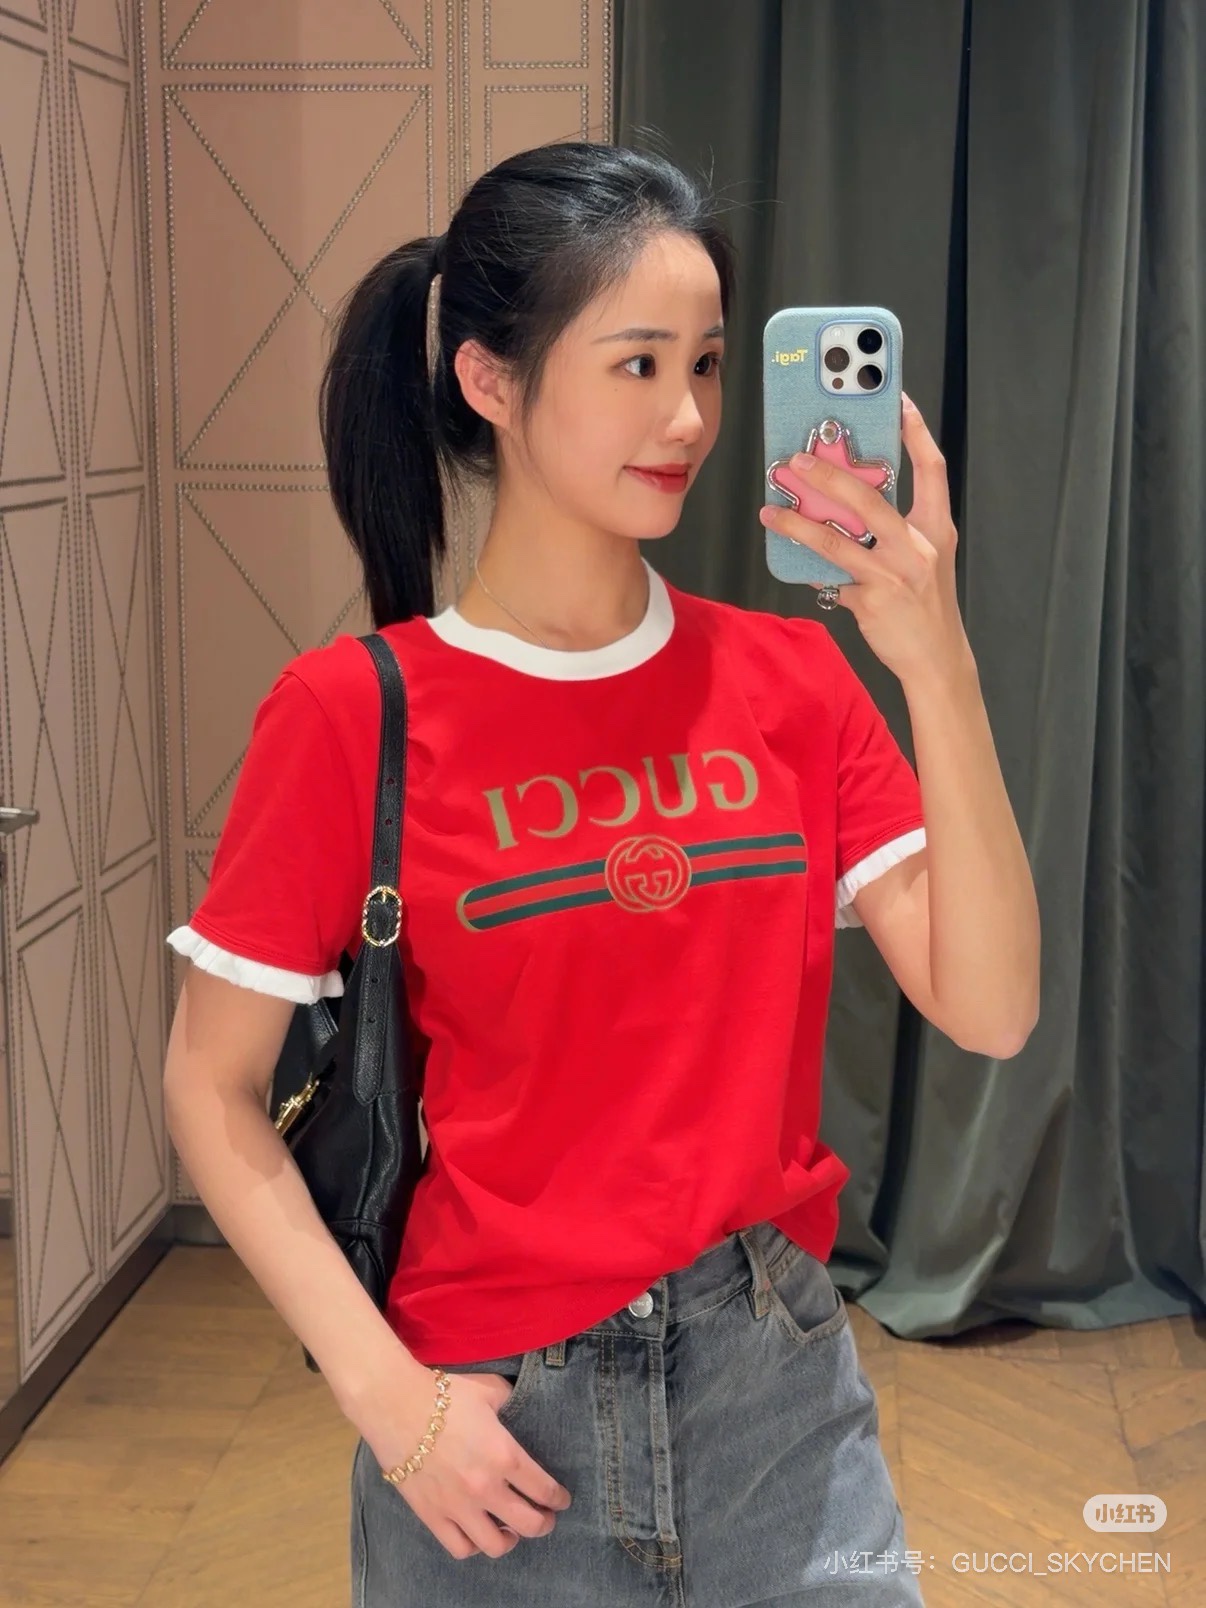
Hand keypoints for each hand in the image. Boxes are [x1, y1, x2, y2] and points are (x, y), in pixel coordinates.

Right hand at [354, 1364, 572, 1560]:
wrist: (396, 1405)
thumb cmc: (444, 1395)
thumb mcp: (489, 1390)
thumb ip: (511, 1401)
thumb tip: (519, 1405)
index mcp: (505, 1455)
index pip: (544, 1489)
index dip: (558, 1498)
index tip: (561, 1500)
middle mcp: (486, 1487)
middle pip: (529, 1524)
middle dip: (544, 1523)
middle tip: (545, 1518)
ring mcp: (458, 1506)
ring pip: (496, 1545)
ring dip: (510, 1540)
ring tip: (511, 1530)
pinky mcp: (432, 1516)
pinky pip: (461, 1548)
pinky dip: (474, 1545)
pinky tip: (478, 1533)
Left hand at [759, 394, 970, 682]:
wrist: (937, 658)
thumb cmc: (925, 604)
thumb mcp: (922, 560)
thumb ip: (893, 531)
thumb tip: (844, 506)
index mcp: (936, 528)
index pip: (932, 469)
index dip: (916, 432)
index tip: (899, 401)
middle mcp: (918, 546)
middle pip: (870, 498)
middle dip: (828, 474)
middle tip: (796, 459)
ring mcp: (894, 573)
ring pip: (836, 540)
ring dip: (798, 523)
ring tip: (770, 510)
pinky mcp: (872, 600)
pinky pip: (829, 577)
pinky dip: (808, 569)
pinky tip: (789, 558)